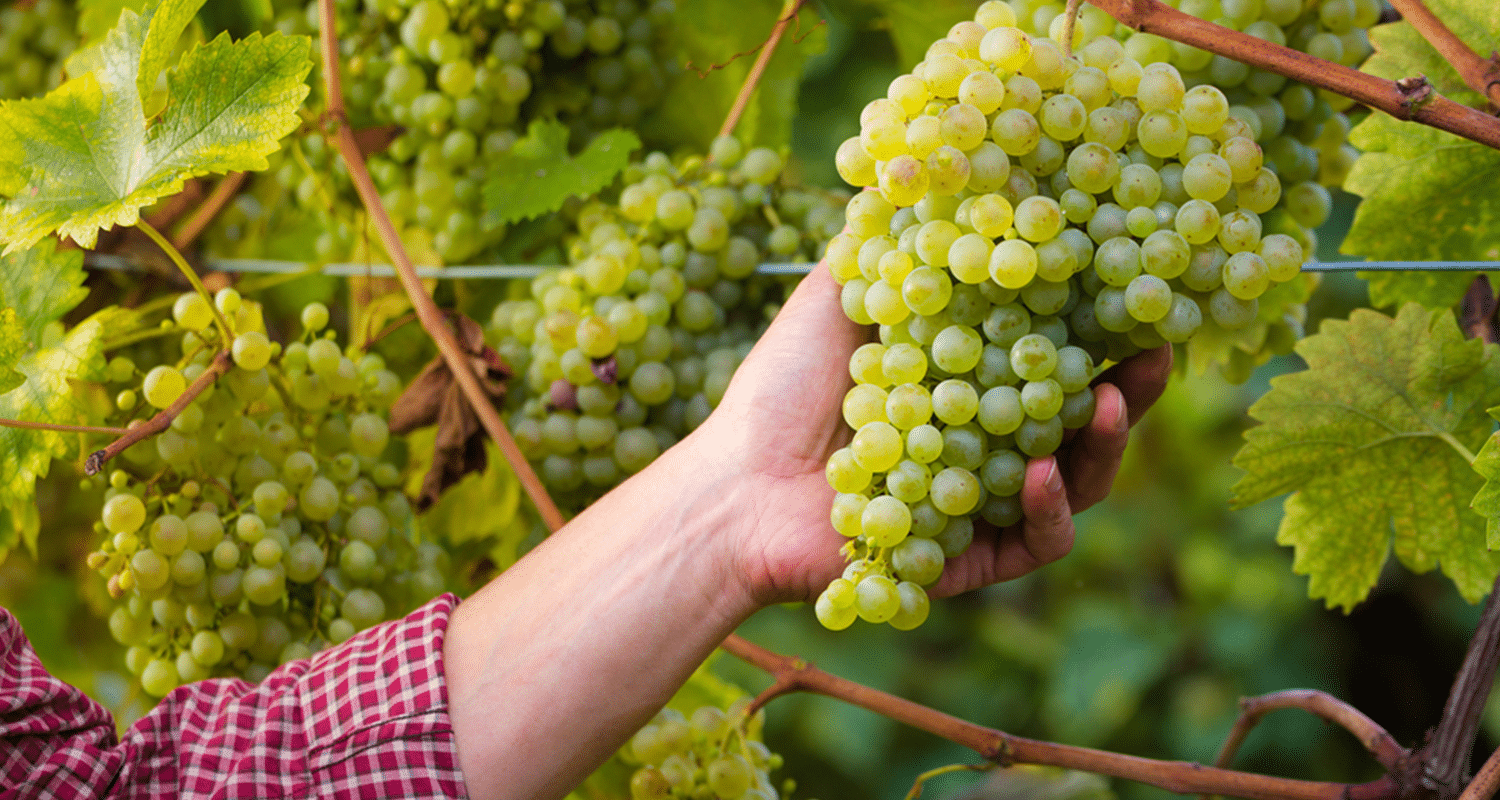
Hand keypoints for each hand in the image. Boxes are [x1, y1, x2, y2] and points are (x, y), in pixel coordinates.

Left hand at [689, 261, 1171, 606]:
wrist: (733, 482)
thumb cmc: (781, 388)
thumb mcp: (839, 295)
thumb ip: (896, 246)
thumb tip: (942, 168)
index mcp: (969, 381)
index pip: (1057, 353)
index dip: (1104, 326)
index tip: (1139, 288)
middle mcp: (988, 442)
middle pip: (1086, 419)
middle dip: (1132, 388)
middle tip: (1158, 351)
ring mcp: (985, 505)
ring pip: (1077, 482)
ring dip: (1107, 445)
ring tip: (1113, 402)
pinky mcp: (970, 560)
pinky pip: (1036, 544)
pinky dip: (1048, 510)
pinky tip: (1040, 473)